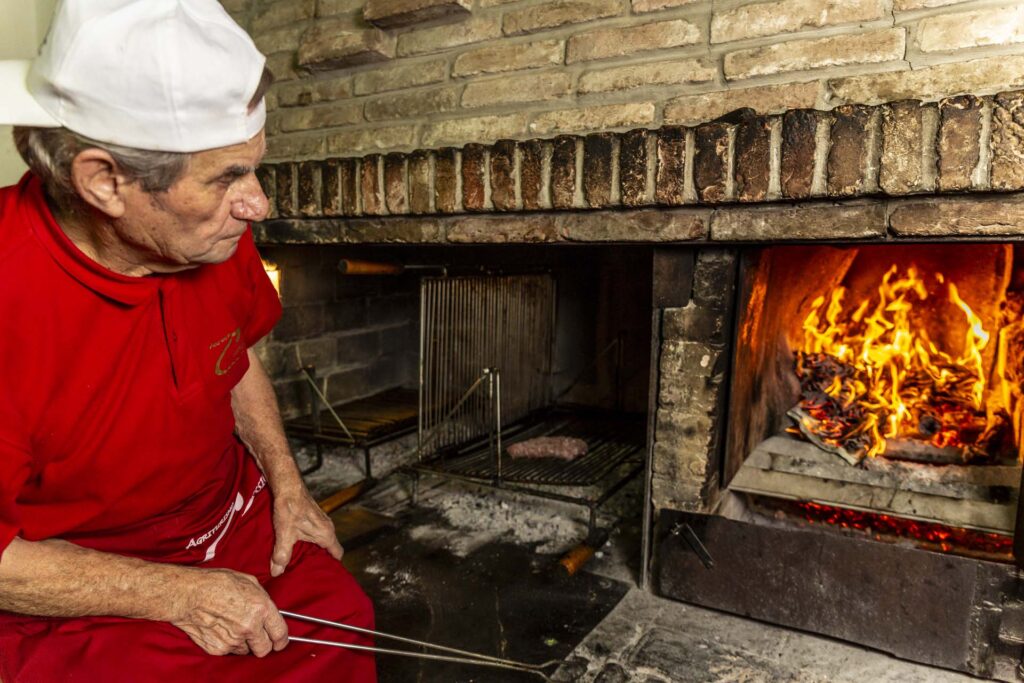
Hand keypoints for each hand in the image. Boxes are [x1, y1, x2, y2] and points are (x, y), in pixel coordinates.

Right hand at [169, 567, 287, 656]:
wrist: (187, 594)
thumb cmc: (216, 583)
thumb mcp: (248, 582)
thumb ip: (263, 599)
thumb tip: (270, 611)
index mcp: (261, 609)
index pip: (280, 634)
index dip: (281, 640)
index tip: (279, 641)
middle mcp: (249, 627)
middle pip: (265, 649)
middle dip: (263, 644)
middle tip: (257, 636)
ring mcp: (233, 640)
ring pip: (247, 650)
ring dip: (244, 643)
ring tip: (233, 626)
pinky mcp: (218, 649)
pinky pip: (230, 651)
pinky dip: (229, 643)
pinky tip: (221, 628)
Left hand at [270, 486, 343, 576]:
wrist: (287, 485)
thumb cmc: (290, 507)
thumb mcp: (285, 534)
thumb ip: (282, 555)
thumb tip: (277, 572)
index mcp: (326, 534)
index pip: (337, 554)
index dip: (332, 566)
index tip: (324, 575)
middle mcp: (327, 527)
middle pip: (329, 549)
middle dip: (319, 560)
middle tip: (308, 571)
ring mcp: (321, 521)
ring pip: (320, 540)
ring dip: (312, 549)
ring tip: (299, 560)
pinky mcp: (312, 516)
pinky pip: (314, 533)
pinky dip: (307, 540)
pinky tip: (294, 543)